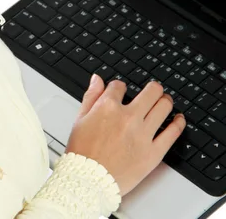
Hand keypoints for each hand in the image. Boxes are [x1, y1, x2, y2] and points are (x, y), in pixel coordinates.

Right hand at [65, 74, 185, 196]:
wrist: (88, 180)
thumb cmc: (83, 153)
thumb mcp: (81, 119)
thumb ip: (91, 96)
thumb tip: (97, 79)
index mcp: (108, 107)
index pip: (120, 85)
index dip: (120, 87)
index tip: (121, 92)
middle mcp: (128, 117)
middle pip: (151, 91)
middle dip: (152, 88)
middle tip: (153, 91)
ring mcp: (142, 134)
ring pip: (164, 107)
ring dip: (165, 101)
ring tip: (165, 102)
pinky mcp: (153, 152)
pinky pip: (172, 133)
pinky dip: (178, 123)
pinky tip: (178, 119)